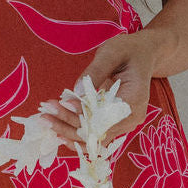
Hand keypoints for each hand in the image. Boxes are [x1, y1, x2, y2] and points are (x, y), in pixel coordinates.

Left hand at [40, 31, 160, 146]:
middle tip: (44, 115)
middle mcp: (131, 117)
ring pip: (94, 137)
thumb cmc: (128, 50)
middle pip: (98, 132)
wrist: (143, 55)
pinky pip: (95, 134)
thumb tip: (75, 93)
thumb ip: (95, 71)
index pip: (106, 117)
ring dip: (69, 131)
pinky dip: (76, 132)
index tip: (62, 105)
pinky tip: (57, 129)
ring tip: (46, 121)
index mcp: (134, 100)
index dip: (83, 115)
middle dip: (69, 125)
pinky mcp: (115, 123)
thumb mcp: (112, 52)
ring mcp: (124, 123)